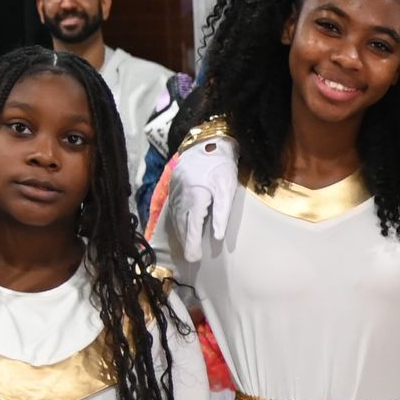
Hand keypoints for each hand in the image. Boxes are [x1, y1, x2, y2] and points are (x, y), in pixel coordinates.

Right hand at [169, 135, 239, 249]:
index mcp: (195, 196)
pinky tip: (180, 227)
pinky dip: (176, 220)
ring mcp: (175, 190)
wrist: (206, 142)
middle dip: (186, 242)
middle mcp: (181, 195)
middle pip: (182, 224)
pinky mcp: (173, 186)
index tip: (193, 258)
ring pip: (176, 217)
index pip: (192, 226)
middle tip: (190, 257)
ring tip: (186, 246)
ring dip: (180, 232)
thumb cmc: (221, 165)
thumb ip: (222, 213)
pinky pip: (173, 208)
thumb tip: (217, 236)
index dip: (192, 243)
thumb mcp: (227, 188)